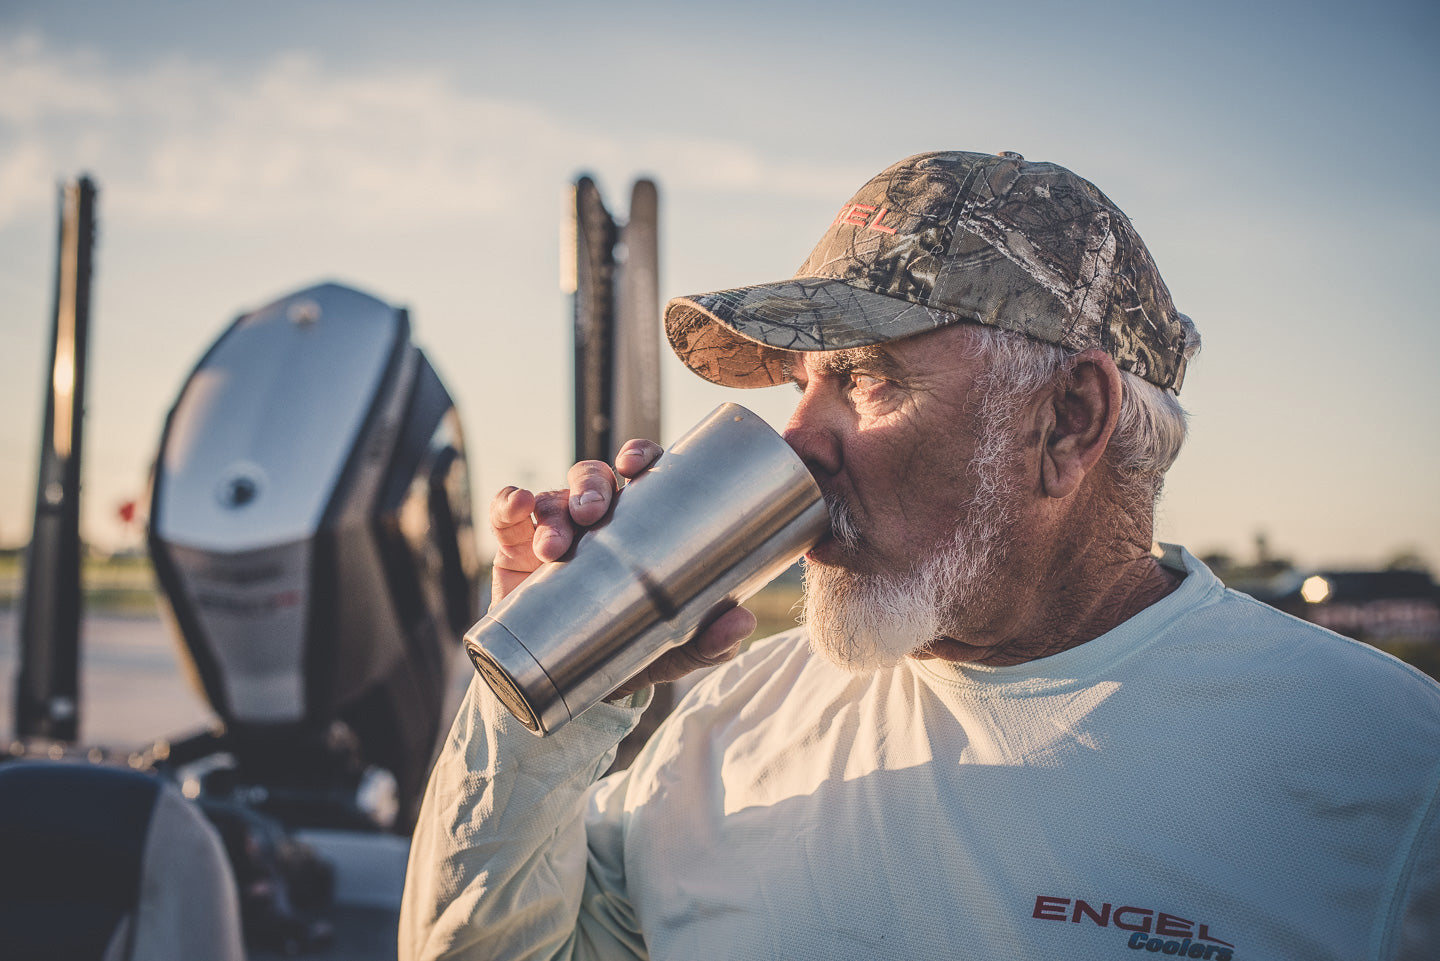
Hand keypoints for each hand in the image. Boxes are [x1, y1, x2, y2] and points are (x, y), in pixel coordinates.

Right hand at [487, 439, 756, 698]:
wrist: (574, 690)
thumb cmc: (634, 651)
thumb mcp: (677, 650)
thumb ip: (712, 640)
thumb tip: (742, 624)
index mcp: (641, 524)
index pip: (642, 473)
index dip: (639, 455)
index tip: (635, 463)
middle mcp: (598, 520)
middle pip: (593, 478)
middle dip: (591, 485)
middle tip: (593, 513)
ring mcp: (557, 531)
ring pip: (553, 498)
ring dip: (552, 510)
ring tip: (554, 544)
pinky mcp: (516, 550)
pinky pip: (507, 517)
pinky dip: (506, 504)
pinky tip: (515, 505)